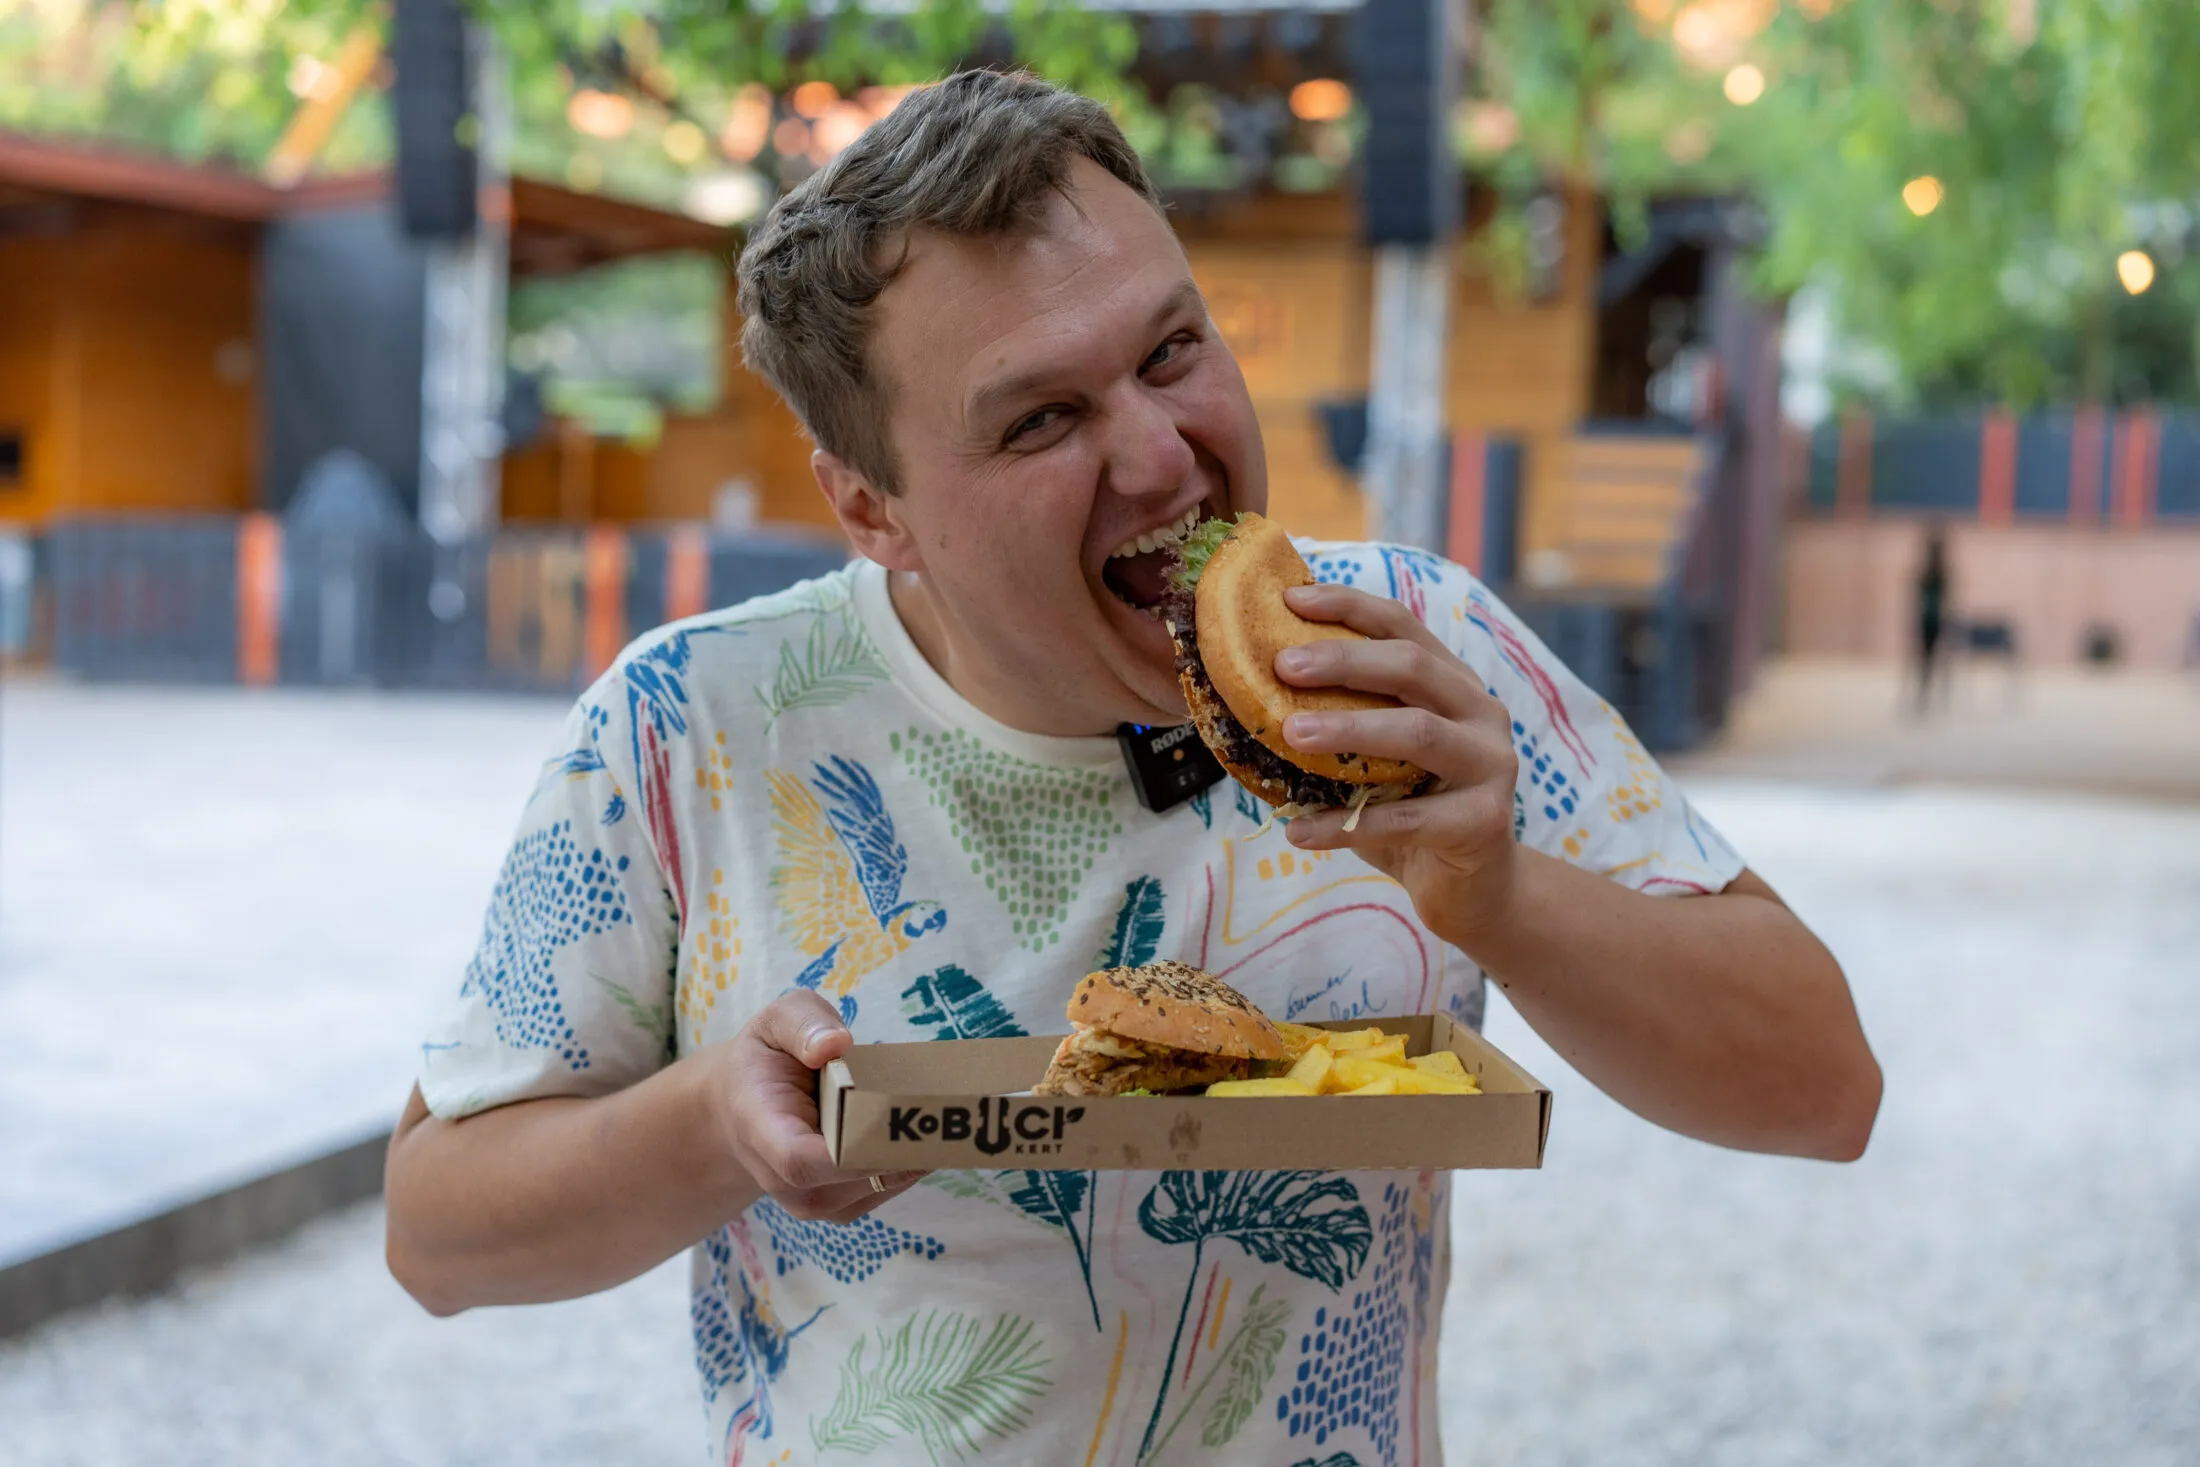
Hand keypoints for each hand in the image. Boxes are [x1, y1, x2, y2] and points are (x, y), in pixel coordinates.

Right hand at [707, 990, 923, 1221]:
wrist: (741, 1106)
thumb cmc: (765, 1059)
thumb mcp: (774, 1022)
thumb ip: (802, 1024)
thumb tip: (836, 1043)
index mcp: (761, 1130)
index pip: (800, 1161)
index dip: (852, 1149)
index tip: (896, 1114)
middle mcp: (782, 1180)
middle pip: (851, 1179)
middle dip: (901, 1143)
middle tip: (943, 1105)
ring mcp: (812, 1201)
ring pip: (877, 1186)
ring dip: (911, 1152)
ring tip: (935, 1111)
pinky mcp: (839, 1207)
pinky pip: (884, 1189)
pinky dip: (909, 1161)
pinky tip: (919, 1127)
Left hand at [1271, 582, 1521, 939]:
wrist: (1473, 890)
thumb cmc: (1410, 813)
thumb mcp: (1373, 761)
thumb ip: (1336, 724)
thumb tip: (1243, 699)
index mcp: (1452, 682)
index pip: (1401, 626)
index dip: (1348, 607)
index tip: (1290, 599)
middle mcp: (1480, 711)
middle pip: (1412, 666)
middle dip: (1343, 660)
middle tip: (1281, 666)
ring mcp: (1491, 763)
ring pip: (1418, 732)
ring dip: (1349, 730)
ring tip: (1290, 734)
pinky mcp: (1484, 821)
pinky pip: (1406, 819)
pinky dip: (1346, 825)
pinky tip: (1297, 830)